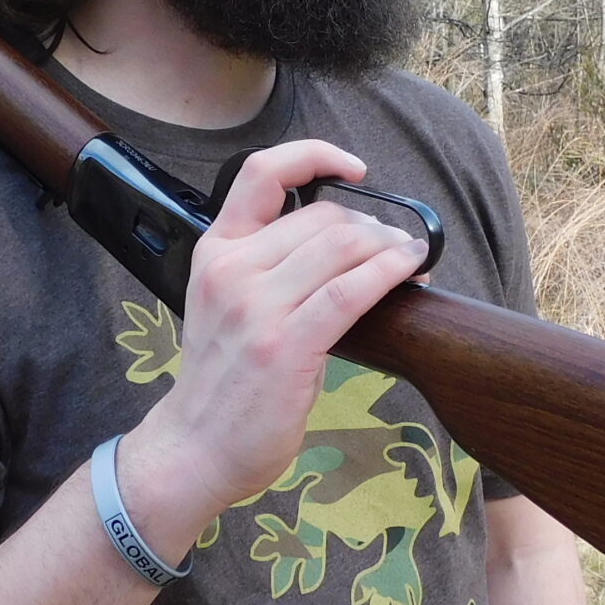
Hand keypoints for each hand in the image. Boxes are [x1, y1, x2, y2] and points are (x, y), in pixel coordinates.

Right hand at [117, 140, 427, 547]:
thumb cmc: (220, 381)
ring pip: (342, 245)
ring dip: (389, 245)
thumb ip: (266, 267)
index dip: (314, 156)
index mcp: (214, 252)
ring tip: (409, 257)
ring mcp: (256, 308)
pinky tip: (410, 269)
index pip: (262, 174)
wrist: (194, 448)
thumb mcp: (223, 305)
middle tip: (397, 244)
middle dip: (372, 225)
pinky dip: (390, 271)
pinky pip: (351, 290)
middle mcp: (231, 270)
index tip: (352, 167)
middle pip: (322, 217)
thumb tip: (343, 241)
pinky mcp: (286, 345)